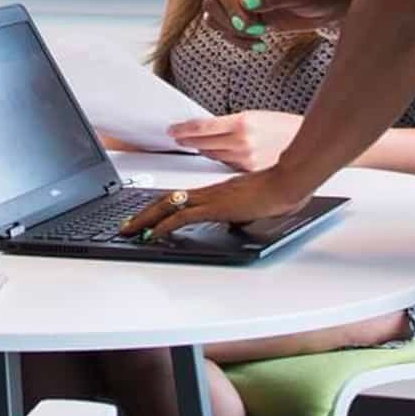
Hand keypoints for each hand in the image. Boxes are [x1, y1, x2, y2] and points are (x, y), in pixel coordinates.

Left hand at [117, 166, 310, 239]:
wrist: (287, 181)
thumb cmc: (277, 190)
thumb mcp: (252, 207)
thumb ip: (239, 213)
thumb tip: (236, 222)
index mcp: (214, 191)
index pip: (178, 197)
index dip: (159, 207)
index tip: (146, 217)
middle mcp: (207, 192)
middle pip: (165, 200)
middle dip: (142, 213)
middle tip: (126, 226)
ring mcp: (209, 198)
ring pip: (167, 205)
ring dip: (145, 218)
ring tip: (130, 230)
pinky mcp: (215, 207)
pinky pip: (183, 216)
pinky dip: (164, 225)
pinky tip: (154, 234)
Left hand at [169, 110, 301, 171]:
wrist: (302, 142)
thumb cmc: (280, 126)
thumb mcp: (253, 116)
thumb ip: (228, 124)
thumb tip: (205, 128)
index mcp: (242, 123)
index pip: (202, 127)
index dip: (183, 129)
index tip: (174, 130)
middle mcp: (242, 142)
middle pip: (203, 143)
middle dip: (188, 139)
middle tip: (178, 136)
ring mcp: (245, 159)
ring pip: (212, 155)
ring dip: (201, 148)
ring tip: (193, 143)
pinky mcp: (248, 171)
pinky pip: (224, 164)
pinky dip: (217, 158)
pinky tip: (213, 152)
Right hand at [209, 0, 355, 49]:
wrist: (332, 5)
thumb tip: (245, 3)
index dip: (230, 9)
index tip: (249, 26)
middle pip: (212, 3)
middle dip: (227, 22)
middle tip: (255, 32)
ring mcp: (245, 5)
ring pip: (215, 18)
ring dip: (230, 34)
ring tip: (258, 40)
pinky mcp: (250, 21)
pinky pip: (229, 32)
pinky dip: (238, 42)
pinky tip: (260, 46)